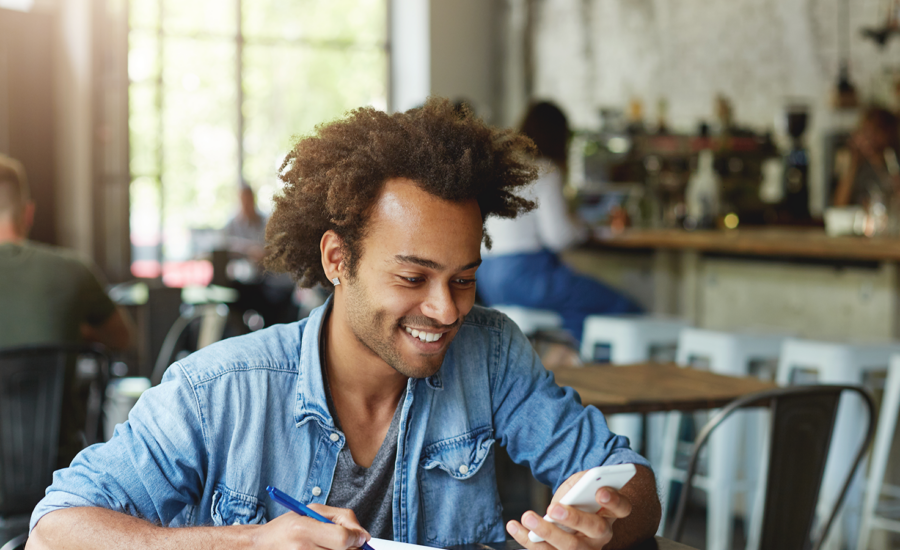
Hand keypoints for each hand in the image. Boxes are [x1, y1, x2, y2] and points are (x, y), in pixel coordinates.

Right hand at [250, 504, 370, 549]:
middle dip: (352, 548)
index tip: (361, 537)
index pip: (342, 538)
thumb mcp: (312, 511)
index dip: (356, 538)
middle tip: (348, 543)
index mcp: (304, 529)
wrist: (261, 546)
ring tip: (328, 546)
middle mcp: (302, 549)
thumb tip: (363, 534)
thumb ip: (341, 518)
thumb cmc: (287, 527)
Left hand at [506, 471, 632, 549]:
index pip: (622, 508)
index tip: (600, 490)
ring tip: (527, 516)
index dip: (613, 500)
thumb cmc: (578, 496)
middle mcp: (601, 535)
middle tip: (553, 508)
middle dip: (574, 519)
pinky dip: (527, 539)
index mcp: (610, 512)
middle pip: (595, 530)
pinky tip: (514, 526)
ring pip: (570, 547)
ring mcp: (584, 549)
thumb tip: (571, 494)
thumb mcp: (580, 484)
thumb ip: (579, 486)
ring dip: (546, 532)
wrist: (571, 512)